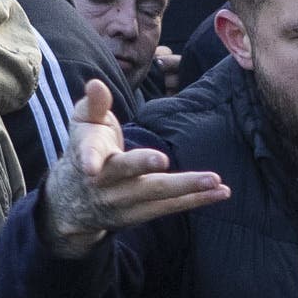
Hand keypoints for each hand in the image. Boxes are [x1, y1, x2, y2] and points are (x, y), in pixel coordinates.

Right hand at [45, 78, 227, 257]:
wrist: (76, 201)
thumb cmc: (85, 150)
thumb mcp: (83, 124)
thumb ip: (94, 104)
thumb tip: (95, 83)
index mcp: (90, 157)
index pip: (89, 156)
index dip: (90, 159)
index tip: (91, 167)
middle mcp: (107, 184)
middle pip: (128, 175)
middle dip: (144, 166)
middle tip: (163, 160)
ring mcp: (125, 202)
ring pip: (156, 195)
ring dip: (187, 188)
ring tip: (215, 181)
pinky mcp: (142, 213)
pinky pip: (171, 207)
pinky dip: (197, 200)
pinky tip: (221, 192)